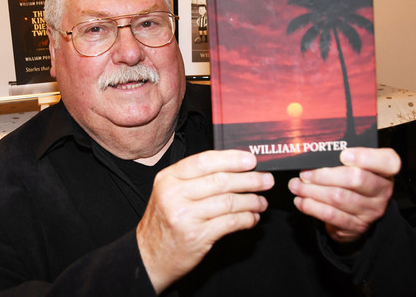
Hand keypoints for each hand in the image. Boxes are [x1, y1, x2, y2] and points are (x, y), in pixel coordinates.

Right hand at [137, 150, 273, 293]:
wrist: (149, 256)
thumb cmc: (164, 222)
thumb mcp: (169, 192)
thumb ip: (193, 178)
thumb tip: (232, 165)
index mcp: (168, 178)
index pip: (204, 161)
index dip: (231, 159)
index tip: (251, 160)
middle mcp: (174, 194)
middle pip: (220, 181)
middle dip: (249, 179)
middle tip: (266, 179)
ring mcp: (184, 216)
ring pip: (228, 202)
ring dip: (251, 201)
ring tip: (261, 202)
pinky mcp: (196, 236)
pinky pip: (230, 223)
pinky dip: (246, 219)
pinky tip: (252, 218)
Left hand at [288, 147, 399, 243]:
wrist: (358, 216)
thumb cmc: (352, 183)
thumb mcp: (356, 168)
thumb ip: (342, 159)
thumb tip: (314, 152)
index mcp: (385, 171)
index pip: (388, 162)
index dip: (366, 157)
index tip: (343, 155)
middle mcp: (382, 191)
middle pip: (356, 179)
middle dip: (325, 175)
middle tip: (305, 173)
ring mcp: (371, 210)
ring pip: (339, 198)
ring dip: (312, 191)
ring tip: (296, 186)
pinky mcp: (356, 226)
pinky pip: (331, 215)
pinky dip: (311, 207)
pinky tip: (300, 201)